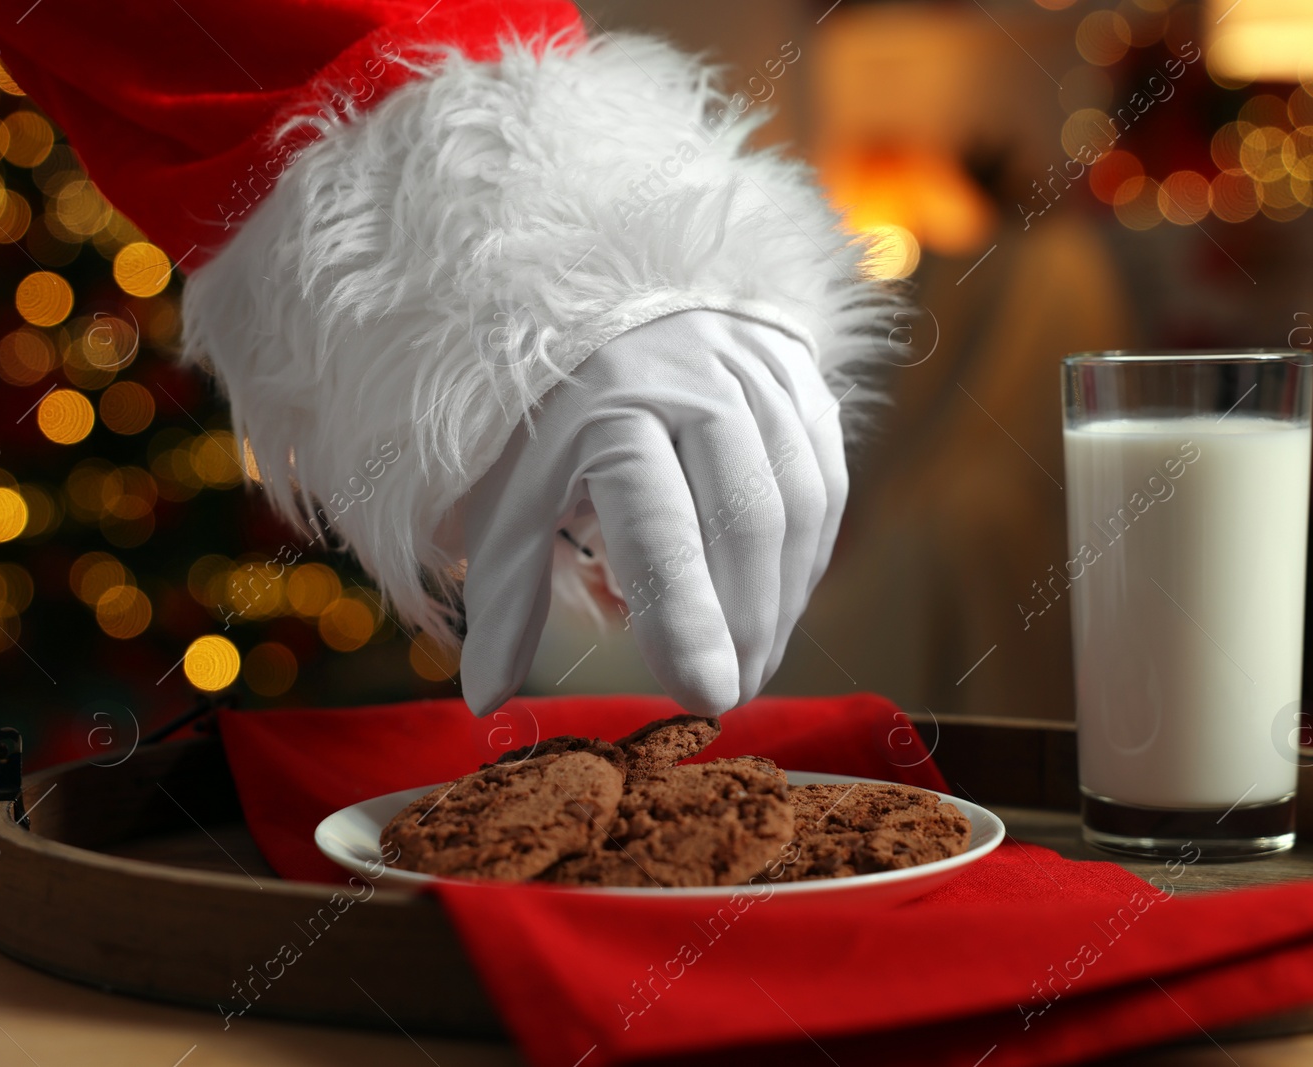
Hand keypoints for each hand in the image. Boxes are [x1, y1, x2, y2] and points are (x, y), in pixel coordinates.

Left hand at [459, 309, 847, 715]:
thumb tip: (487, 701)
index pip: (658, 524)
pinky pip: (825, 483)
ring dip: (782, 603)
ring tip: (753, 667)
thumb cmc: (550, 414)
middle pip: (744, 519)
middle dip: (742, 625)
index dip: (684, 615)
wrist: (613, 294)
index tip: (705, 697)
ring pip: (798, 506)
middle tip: (727, 699)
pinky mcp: (802, 381)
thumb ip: (508, 590)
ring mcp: (758, 373)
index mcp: (608, 405)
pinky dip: (807, 560)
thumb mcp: (511, 490)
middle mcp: (693, 380)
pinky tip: (778, 608)